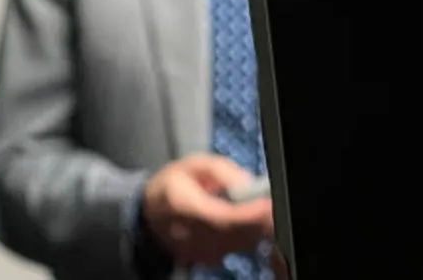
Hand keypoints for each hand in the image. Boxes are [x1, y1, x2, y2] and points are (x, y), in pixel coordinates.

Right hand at [143, 154, 273, 265]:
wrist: (149, 214)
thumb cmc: (173, 183)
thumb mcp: (194, 163)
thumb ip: (222, 170)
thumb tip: (248, 184)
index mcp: (182, 205)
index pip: (220, 217)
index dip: (248, 214)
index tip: (268, 204)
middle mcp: (188, 234)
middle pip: (232, 234)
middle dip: (258, 221)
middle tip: (273, 206)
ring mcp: (195, 252)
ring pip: (236, 244)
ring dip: (254, 228)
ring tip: (262, 209)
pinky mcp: (203, 259)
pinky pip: (232, 249)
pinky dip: (245, 236)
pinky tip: (248, 220)